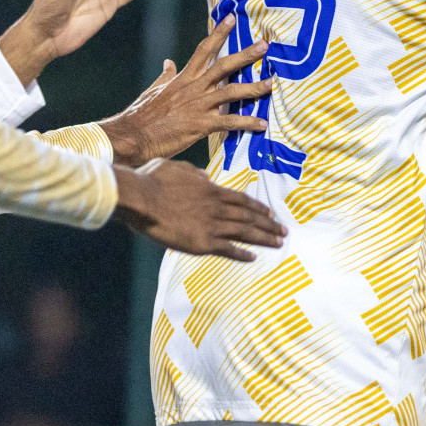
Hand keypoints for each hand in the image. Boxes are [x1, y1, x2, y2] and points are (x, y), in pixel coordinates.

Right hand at [97, 16, 271, 167]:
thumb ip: (166, 76)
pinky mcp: (201, 125)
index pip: (203, 50)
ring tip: (271, 84)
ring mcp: (198, 106)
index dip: (218, 33)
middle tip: (264, 45)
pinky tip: (262, 124)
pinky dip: (247, 122)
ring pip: (231, 92)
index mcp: (183, 78)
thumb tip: (168, 62)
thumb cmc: (141, 115)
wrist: (132, 136)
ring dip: (253, 88)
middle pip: (223, 66)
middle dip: (245, 55)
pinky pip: (229, 122)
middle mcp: (193, 88)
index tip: (231, 18)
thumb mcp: (154, 91)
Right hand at [111, 158, 285, 260]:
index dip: (258, 208)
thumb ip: (195, 173)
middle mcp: (217, 207)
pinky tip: (254, 257)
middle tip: (284, 230)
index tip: (271, 213)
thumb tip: (206, 175)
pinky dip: (242, 254)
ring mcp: (212, 225)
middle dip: (269, 224)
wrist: (141, 198)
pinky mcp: (202, 242)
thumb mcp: (178, 168)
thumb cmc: (152, 180)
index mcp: (212, 190)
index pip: (242, 200)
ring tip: (279, 242)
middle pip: (250, 216)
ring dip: (264, 237)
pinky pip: (228, 249)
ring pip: (245, 232)